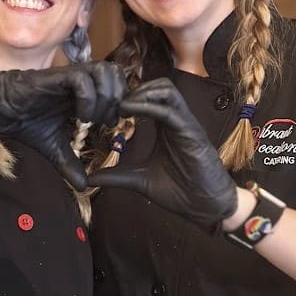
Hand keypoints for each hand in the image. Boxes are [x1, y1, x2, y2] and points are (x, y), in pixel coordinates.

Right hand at [0, 62, 126, 189]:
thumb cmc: (24, 122)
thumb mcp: (53, 147)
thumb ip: (70, 163)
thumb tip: (83, 186)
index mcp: (82, 92)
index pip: (116, 85)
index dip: (120, 103)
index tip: (111, 125)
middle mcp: (79, 81)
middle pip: (116, 73)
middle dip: (118, 98)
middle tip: (106, 120)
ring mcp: (69, 77)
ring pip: (104, 70)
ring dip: (106, 96)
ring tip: (94, 118)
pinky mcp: (55, 78)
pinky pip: (82, 79)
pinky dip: (88, 98)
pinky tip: (81, 117)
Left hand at [87, 78, 237, 230]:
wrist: (205, 208)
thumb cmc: (180, 192)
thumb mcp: (140, 181)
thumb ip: (117, 176)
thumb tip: (90, 179)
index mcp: (166, 127)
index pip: (149, 98)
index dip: (128, 97)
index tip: (106, 108)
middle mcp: (176, 120)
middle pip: (159, 87)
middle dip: (134, 90)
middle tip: (112, 104)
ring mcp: (186, 124)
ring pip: (167, 91)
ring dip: (142, 93)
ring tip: (121, 106)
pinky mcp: (192, 133)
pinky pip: (170, 111)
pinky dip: (149, 107)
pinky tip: (129, 113)